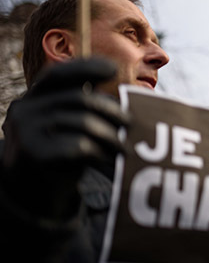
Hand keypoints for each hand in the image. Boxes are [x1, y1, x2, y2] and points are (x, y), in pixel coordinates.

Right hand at [1, 58, 126, 217]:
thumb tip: (121, 97)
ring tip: (122, 148)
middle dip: (112, 110)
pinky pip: (78, 146)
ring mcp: (25, 132)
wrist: (32, 195)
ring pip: (83, 123)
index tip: (114, 69)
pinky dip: (98, 152)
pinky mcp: (33, 154)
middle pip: (80, 99)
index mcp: (33, 98)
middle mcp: (24, 110)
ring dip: (111, 136)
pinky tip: (103, 159)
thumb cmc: (59, 151)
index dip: (86, 68)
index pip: (58, 74)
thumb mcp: (68, 125)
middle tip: (130, 124)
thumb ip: (84, 107)